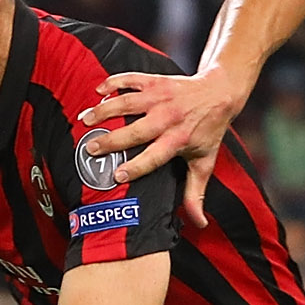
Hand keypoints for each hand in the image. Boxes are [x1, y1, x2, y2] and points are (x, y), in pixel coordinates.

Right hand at [77, 67, 255, 230]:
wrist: (220, 93)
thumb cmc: (208, 131)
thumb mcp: (204, 162)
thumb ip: (196, 193)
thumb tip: (199, 224)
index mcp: (178, 140)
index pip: (154, 157)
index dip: (136, 168)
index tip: (116, 177)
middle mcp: (168, 119)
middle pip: (135, 131)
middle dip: (111, 140)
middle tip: (90, 148)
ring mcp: (160, 98)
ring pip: (128, 103)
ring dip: (104, 110)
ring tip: (84, 119)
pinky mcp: (155, 82)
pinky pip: (131, 79)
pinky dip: (113, 82)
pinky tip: (97, 91)